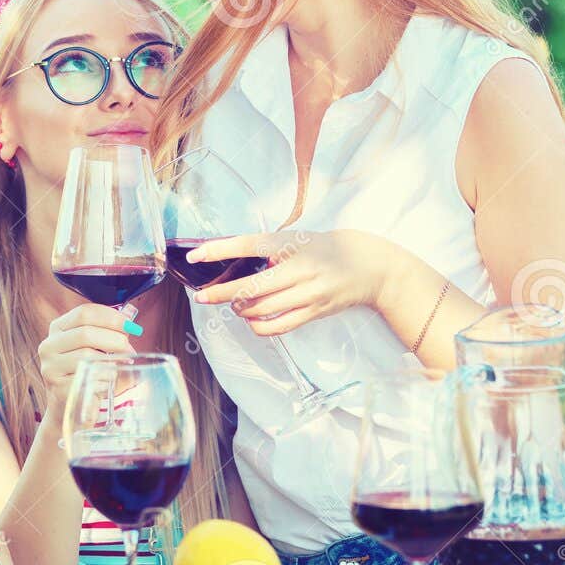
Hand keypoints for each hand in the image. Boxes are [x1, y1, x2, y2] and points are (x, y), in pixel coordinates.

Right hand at [37, 303, 138, 410]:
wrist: (69, 409)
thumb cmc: (86, 373)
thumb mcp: (94, 348)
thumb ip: (107, 331)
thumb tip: (129, 317)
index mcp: (57, 329)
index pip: (84, 313)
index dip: (111, 317)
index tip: (130, 325)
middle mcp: (49, 346)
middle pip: (85, 333)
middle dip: (114, 339)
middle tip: (130, 348)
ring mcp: (51, 368)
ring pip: (87, 356)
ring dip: (111, 361)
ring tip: (120, 367)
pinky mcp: (59, 389)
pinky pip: (90, 378)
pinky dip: (106, 379)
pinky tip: (108, 382)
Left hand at [188, 229, 393, 335]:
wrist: (369, 266)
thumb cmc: (326, 248)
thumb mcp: (296, 238)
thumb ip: (266, 249)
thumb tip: (228, 258)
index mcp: (291, 244)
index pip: (247, 245)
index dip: (218, 251)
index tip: (195, 257)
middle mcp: (299, 269)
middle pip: (250, 286)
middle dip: (222, 294)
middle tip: (203, 296)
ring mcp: (307, 293)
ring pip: (261, 309)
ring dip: (240, 310)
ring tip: (234, 305)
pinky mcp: (314, 312)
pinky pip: (278, 326)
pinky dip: (258, 325)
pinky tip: (252, 319)